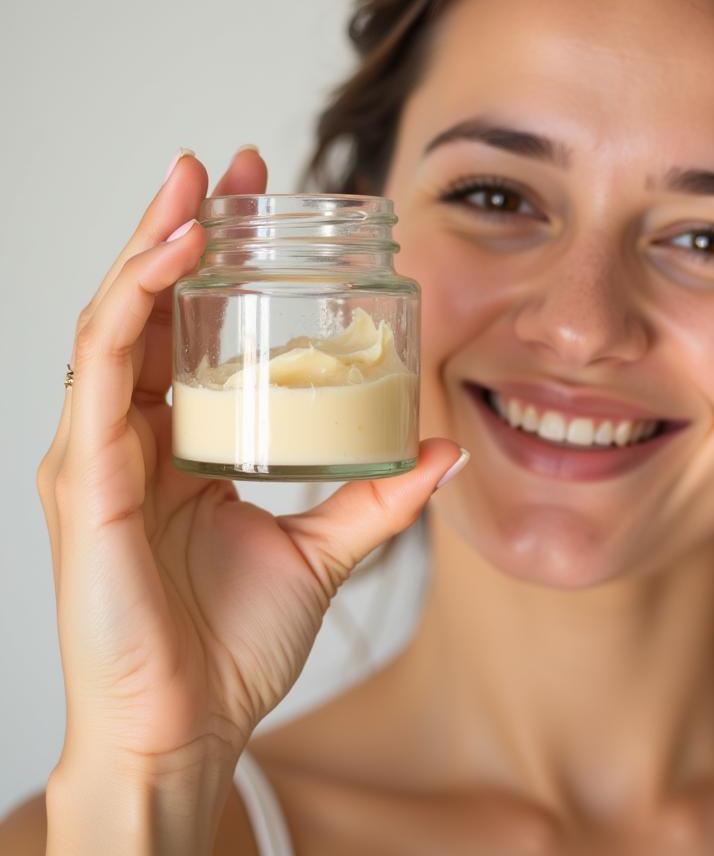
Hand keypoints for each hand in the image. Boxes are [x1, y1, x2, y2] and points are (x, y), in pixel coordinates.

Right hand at [36, 148, 462, 782]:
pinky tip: (176, 252)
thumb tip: (443, 451)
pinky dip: (136, 303)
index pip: (184, 329)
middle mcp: (129, 437)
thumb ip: (378, 497)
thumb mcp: (322, 549)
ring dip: (156, 240)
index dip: (215, 261)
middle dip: (184, 225)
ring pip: (117, 319)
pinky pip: (105, 372)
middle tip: (229, 162)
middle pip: (147, 306)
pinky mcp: (91, 480)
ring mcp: (102, 454)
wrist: (185, 728)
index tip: (261, 202)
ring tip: (199, 181)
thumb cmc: (230, 644)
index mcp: (174, 445)